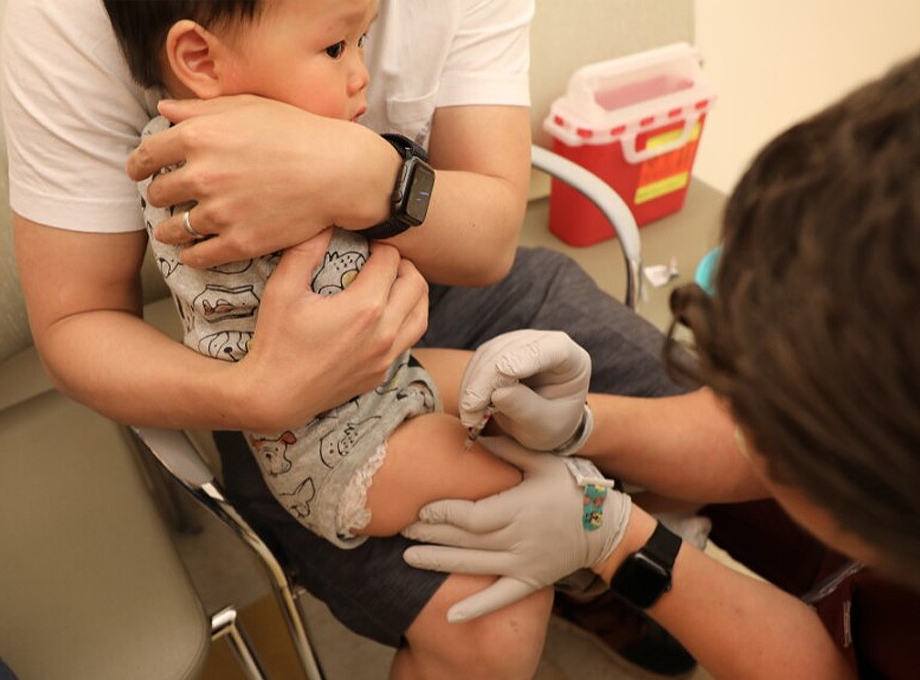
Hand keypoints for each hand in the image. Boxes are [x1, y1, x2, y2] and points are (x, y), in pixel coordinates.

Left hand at [127, 95, 397, 268]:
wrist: (338, 172)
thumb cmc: (298, 132)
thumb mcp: (248, 107)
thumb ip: (201, 109)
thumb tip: (166, 110)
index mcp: (198, 137)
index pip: (146, 155)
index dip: (138, 166)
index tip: (139, 172)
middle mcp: (202, 175)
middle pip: (157, 193)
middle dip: (159, 196)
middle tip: (169, 199)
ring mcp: (220, 212)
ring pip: (173, 229)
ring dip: (170, 229)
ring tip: (177, 229)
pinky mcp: (239, 242)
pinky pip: (198, 256)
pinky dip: (191, 255)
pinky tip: (194, 252)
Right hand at [237, 236, 428, 430]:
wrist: (274, 397)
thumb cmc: (275, 341)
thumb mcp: (283, 290)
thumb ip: (305, 251)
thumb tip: (324, 221)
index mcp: (365, 307)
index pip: (391, 260)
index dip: (380, 245)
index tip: (366, 242)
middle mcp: (384, 332)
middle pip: (416, 283)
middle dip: (402, 264)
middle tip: (382, 258)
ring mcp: (386, 356)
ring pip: (422, 314)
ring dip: (412, 293)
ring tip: (391, 283)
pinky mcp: (381, 372)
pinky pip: (408, 339)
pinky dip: (405, 320)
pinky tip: (384, 314)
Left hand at [402, 437, 630, 622]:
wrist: (606, 525)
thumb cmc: (573, 486)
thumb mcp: (544, 459)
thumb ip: (508, 449)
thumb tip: (474, 434)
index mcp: (519, 508)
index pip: (471, 516)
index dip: (442, 514)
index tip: (421, 508)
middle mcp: (518, 538)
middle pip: (465, 540)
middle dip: (431, 535)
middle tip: (402, 528)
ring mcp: (524, 563)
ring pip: (474, 566)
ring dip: (439, 563)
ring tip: (408, 557)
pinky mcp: (531, 580)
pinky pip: (501, 598)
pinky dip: (476, 608)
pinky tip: (451, 615)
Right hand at [459, 330, 591, 451]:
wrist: (541, 423)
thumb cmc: (552, 424)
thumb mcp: (545, 426)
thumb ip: (526, 409)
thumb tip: (499, 394)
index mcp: (572, 360)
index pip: (554, 348)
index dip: (527, 357)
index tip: (503, 371)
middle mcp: (546, 343)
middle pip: (513, 349)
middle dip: (488, 379)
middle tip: (471, 410)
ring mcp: (521, 343)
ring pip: (491, 352)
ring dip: (474, 383)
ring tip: (469, 414)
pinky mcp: (500, 350)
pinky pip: (480, 360)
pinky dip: (470, 383)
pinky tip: (468, 405)